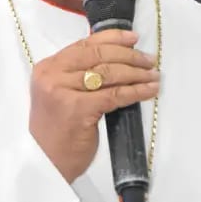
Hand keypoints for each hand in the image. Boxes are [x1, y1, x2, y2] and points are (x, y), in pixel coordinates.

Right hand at [28, 29, 159, 183]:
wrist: (47, 163)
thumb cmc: (57, 132)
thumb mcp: (61, 94)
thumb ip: (78, 76)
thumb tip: (116, 58)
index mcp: (47, 67)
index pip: (85, 44)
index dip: (113, 38)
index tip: (134, 39)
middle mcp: (52, 75)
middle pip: (99, 55)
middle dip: (129, 56)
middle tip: (149, 60)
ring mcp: (63, 91)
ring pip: (109, 73)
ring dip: (136, 72)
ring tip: (153, 75)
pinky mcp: (78, 109)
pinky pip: (115, 95)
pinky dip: (136, 91)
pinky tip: (150, 90)